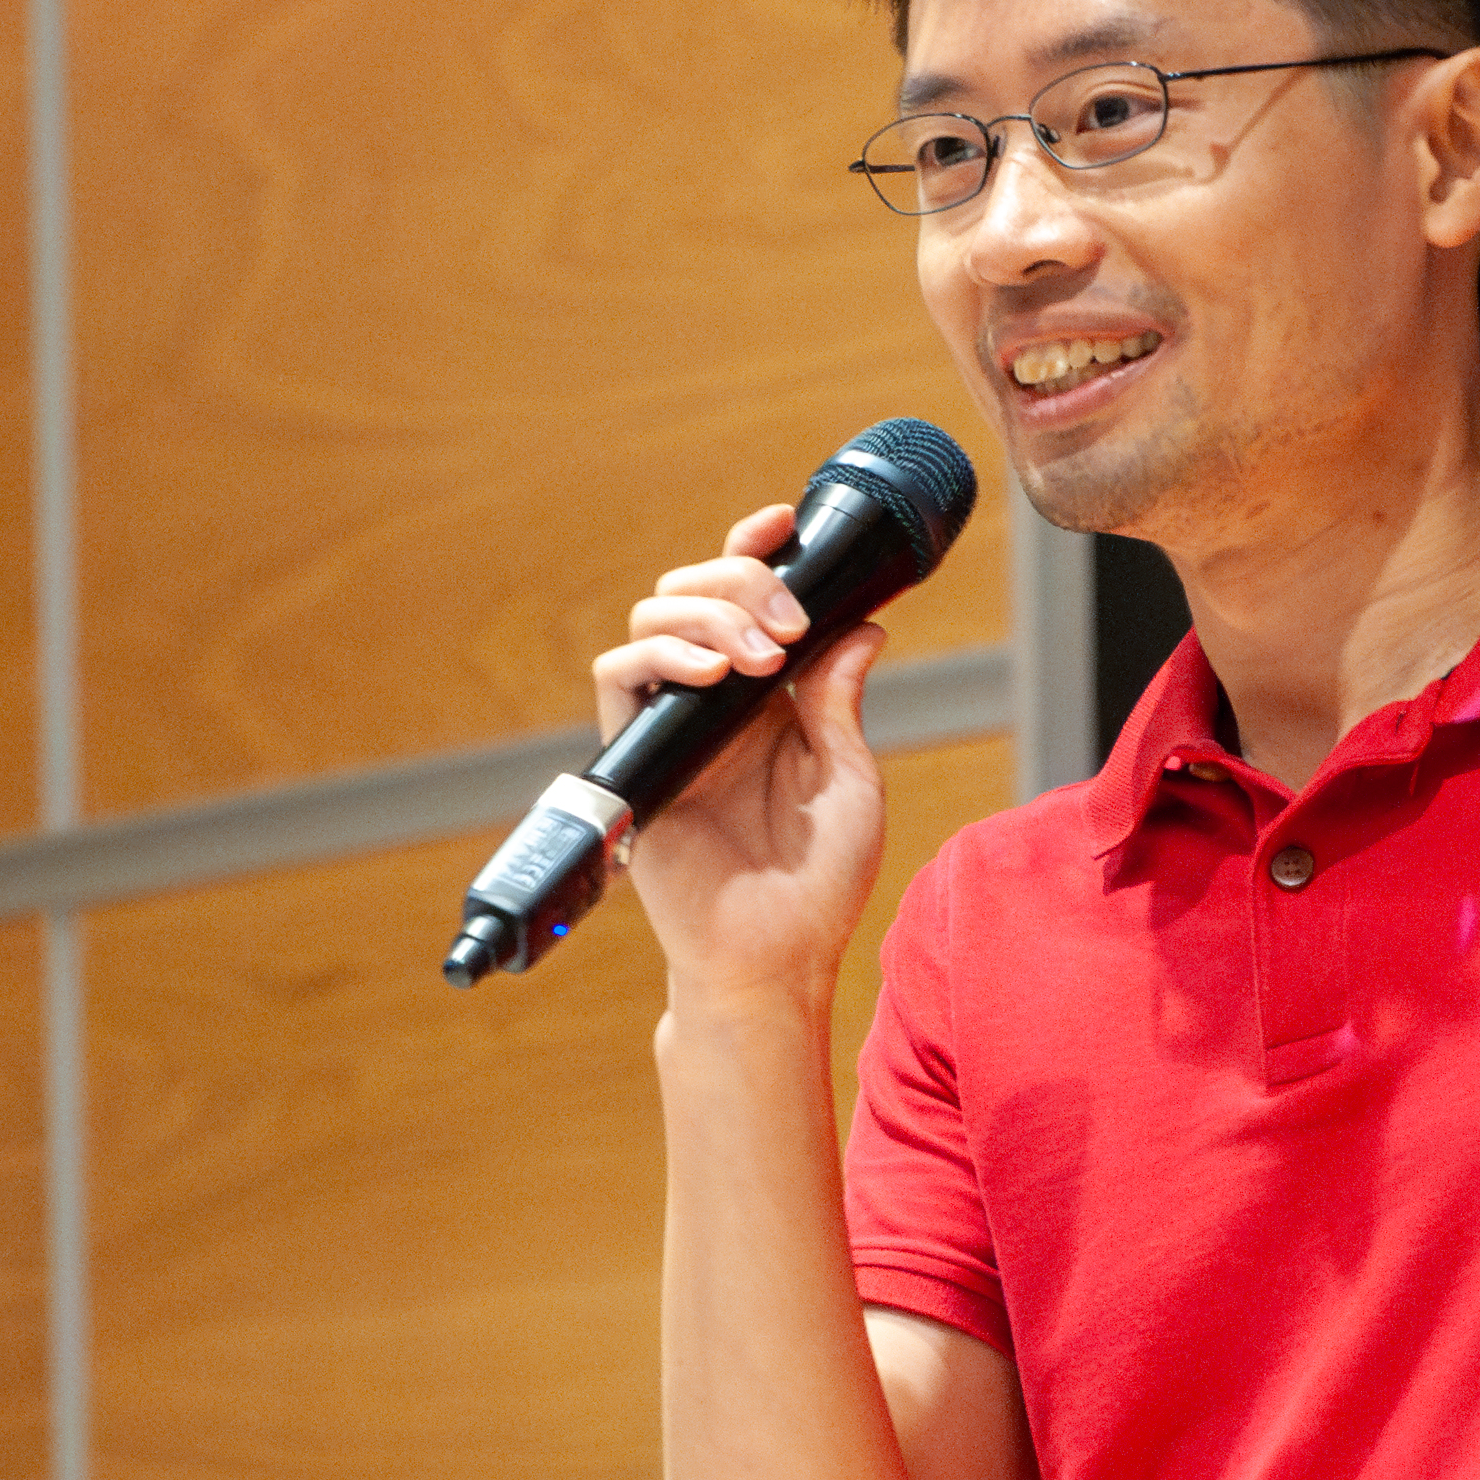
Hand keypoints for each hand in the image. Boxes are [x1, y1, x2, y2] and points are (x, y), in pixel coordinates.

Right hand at [591, 504, 887, 1000]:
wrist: (772, 956)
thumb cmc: (818, 884)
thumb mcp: (851, 781)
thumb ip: (839, 702)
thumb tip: (860, 625)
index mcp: (771, 702)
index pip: (750, 604)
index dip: (757, 553)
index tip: (784, 522)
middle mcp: (717, 703)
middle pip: (697, 593)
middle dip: (739, 581)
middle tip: (785, 624)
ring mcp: (674, 726)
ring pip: (653, 618)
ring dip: (708, 616)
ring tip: (758, 660)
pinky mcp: (637, 756)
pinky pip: (620, 678)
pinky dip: (661, 654)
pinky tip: (711, 675)